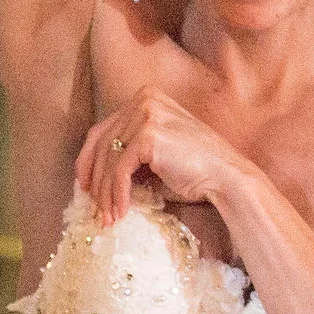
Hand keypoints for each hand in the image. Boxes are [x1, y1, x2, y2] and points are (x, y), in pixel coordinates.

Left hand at [73, 85, 256, 226]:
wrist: (228, 177)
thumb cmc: (195, 170)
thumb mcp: (155, 155)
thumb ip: (128, 154)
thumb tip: (94, 177)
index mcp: (146, 97)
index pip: (103, 129)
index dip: (88, 160)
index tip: (85, 185)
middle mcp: (144, 99)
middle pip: (101, 142)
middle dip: (95, 180)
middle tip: (94, 206)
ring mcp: (146, 114)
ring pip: (109, 159)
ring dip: (106, 193)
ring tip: (108, 217)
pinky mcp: (149, 135)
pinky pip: (121, 170)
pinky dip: (117, 194)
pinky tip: (120, 212)